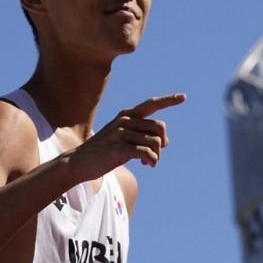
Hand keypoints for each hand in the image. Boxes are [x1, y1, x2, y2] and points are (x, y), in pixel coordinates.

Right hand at [66, 93, 185, 181]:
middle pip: (159, 126)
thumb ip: (143, 136)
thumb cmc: (104, 152)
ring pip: (155, 142)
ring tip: (150, 163)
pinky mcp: (119, 148)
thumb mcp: (123, 139)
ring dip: (157, 156)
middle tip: (156, 154)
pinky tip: (148, 165)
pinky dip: (152, 160)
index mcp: (126, 115)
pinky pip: (147, 153)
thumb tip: (167, 141)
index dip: (168, 100)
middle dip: (162, 142)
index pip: (151, 104)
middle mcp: (125, 120)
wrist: (79, 162)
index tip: (183, 97)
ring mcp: (121, 133)